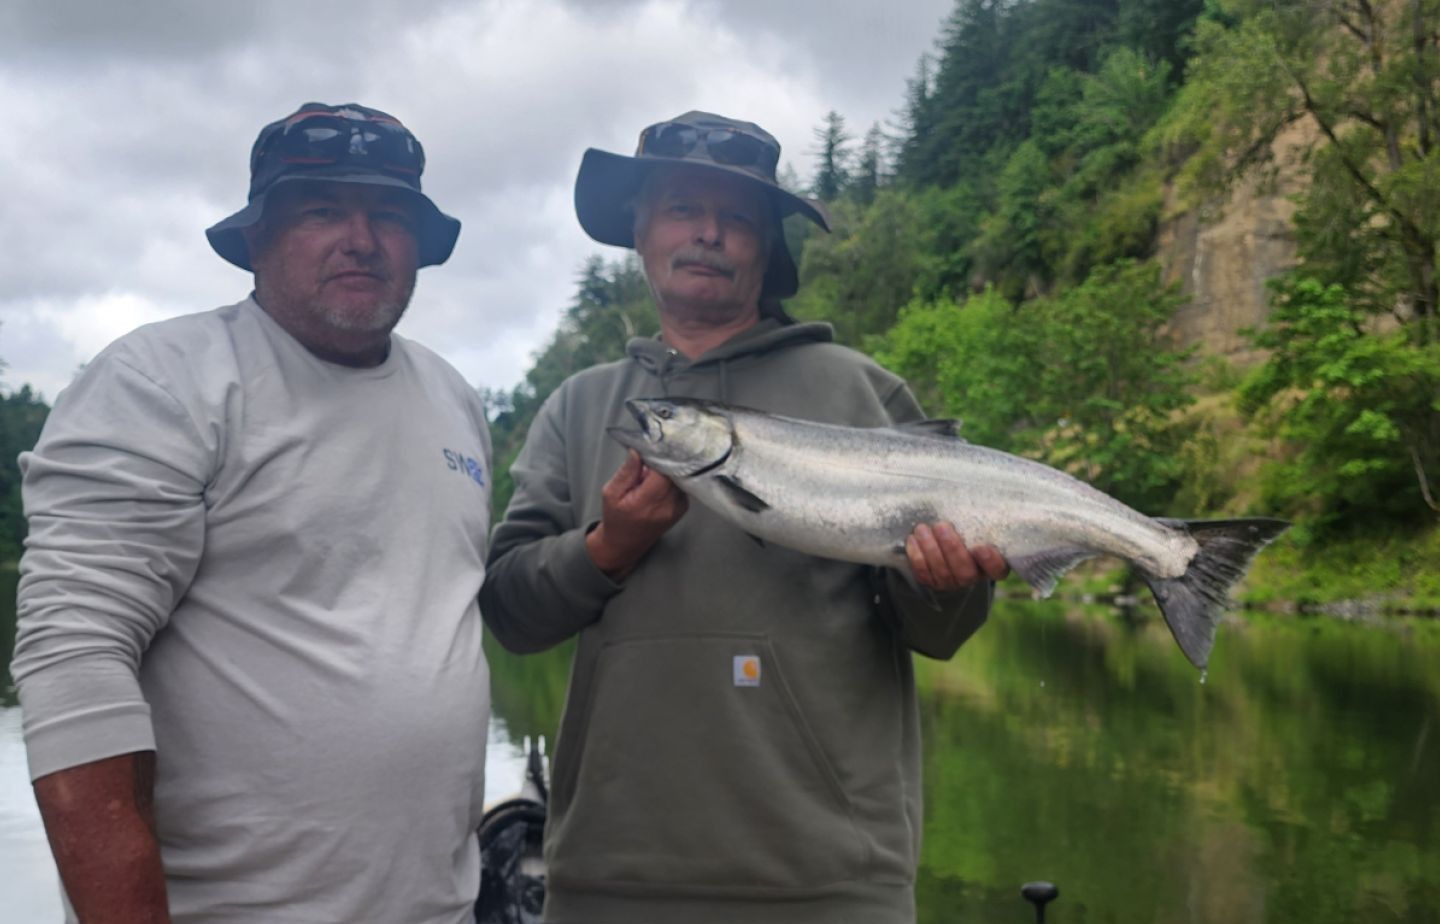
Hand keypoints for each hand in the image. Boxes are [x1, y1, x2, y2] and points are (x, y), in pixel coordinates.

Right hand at [586, 450, 688, 577]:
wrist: (626, 543)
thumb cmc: (616, 517)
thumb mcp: (611, 493)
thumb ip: (627, 472)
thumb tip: (638, 450)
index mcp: (647, 502)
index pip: (663, 472)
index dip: (659, 456)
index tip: (651, 447)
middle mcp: (667, 506)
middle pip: (675, 473)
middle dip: (665, 461)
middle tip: (651, 455)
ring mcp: (678, 508)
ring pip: (680, 477)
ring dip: (669, 470)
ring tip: (653, 470)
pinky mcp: (682, 508)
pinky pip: (681, 484)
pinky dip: (672, 479)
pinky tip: (659, 480)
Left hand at [905, 522, 1008, 590]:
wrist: (946, 544)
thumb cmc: (968, 531)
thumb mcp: (978, 526)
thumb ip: (979, 522)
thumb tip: (976, 501)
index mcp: (993, 565)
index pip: (997, 569)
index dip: (990, 561)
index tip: (981, 547)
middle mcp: (974, 578)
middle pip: (965, 572)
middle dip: (951, 548)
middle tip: (942, 526)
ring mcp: (953, 583)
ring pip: (942, 572)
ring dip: (930, 549)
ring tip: (922, 529)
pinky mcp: (933, 582)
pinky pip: (924, 574)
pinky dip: (917, 556)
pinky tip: (913, 539)